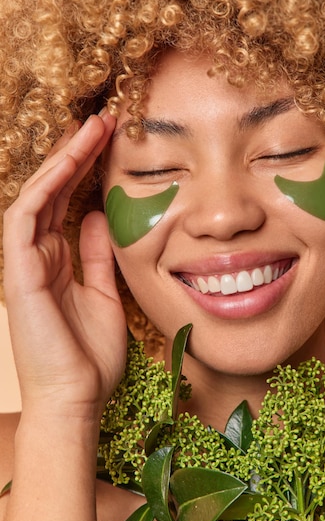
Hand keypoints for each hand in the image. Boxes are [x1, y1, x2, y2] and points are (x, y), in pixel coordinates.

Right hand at [3, 112, 126, 420]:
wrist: (77, 399)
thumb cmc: (90, 356)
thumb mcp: (103, 294)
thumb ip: (98, 256)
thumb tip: (100, 218)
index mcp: (55, 262)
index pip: (66, 203)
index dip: (85, 170)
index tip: (112, 141)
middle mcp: (35, 256)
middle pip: (52, 192)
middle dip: (75, 153)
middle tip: (104, 120)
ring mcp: (23, 263)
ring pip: (37, 195)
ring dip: (63, 160)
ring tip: (92, 127)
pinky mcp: (17, 273)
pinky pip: (24, 218)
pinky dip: (44, 188)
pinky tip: (68, 162)